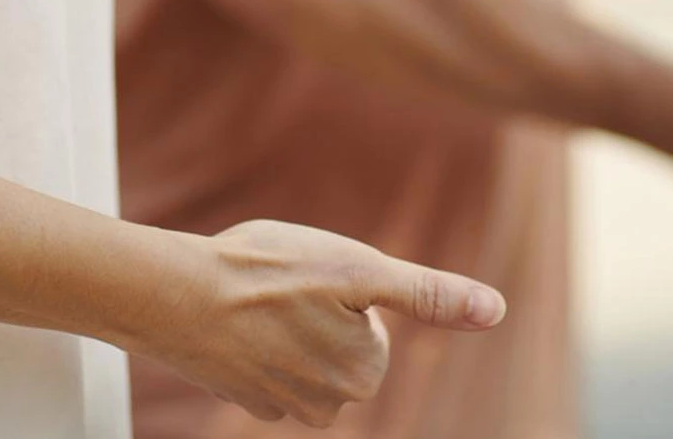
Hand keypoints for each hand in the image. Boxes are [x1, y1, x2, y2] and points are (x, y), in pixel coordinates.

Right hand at [148, 220, 505, 427]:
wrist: (176, 295)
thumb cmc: (269, 272)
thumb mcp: (360, 267)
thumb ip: (429, 294)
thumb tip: (496, 310)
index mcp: (362, 374)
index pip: (375, 324)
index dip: (348, 288)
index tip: (317, 277)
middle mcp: (326, 404)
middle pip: (341, 341)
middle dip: (321, 308)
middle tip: (287, 281)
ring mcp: (279, 404)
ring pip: (302, 352)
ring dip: (286, 323)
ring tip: (257, 297)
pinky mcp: (240, 397)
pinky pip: (263, 361)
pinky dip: (253, 338)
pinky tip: (234, 317)